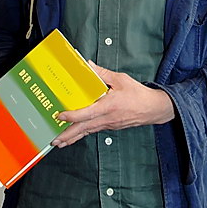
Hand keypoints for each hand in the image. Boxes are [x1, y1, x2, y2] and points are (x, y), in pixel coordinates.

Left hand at [52, 63, 174, 148]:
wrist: (153, 109)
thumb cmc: (138, 94)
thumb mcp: (120, 79)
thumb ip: (102, 73)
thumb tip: (87, 65)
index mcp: (108, 106)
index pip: (87, 113)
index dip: (72, 116)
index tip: (60, 116)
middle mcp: (107, 118)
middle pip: (83, 129)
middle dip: (67, 135)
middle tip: (53, 140)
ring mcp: (108, 124)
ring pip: (87, 132)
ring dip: (72, 137)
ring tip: (59, 142)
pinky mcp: (110, 126)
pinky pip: (93, 131)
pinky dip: (82, 134)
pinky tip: (76, 135)